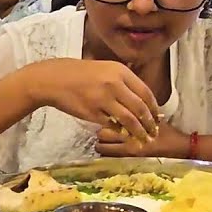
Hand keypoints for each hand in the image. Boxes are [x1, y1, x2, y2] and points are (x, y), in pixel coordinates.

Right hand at [23, 58, 160, 140]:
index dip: (153, 108)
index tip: (157, 118)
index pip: (145, 93)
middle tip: (153, 133)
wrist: (55, 79)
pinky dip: (120, 132)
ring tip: (143, 140)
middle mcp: (115, 84)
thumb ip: (123, 84)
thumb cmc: (80, 74)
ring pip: (129, 120)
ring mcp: (104, 98)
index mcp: (120, 72)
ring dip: (139, 132)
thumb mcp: (105, 70)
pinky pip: (112, 125)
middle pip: (140, 108)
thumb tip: (142, 102)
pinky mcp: (93, 112)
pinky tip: (125, 136)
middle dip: (150, 124)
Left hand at [96, 118, 188, 157]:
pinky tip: (112, 152)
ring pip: (102, 147)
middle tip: (103, 132)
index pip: (110, 119)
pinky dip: (107, 154)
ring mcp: (128, 150)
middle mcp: (128, 137)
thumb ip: (137, 113)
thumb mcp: (154, 118)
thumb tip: (121, 105)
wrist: (180, 149)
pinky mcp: (129, 161)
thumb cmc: (168, 132)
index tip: (106, 118)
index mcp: (135, 123)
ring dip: (102, 145)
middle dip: (100, 133)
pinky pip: (110, 158)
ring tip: (106, 143)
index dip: (105, 118)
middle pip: (101, 133)